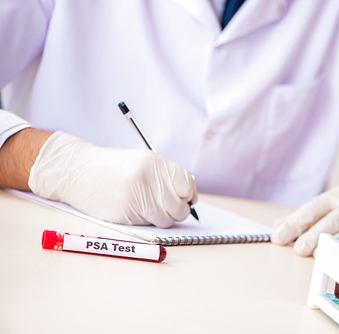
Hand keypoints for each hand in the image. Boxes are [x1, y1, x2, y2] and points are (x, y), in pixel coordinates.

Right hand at [28, 131, 196, 227]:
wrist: (76, 170)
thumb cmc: (112, 167)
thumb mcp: (142, 161)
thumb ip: (166, 176)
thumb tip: (191, 197)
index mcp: (155, 163)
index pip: (187, 184)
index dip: (188, 193)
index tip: (184, 197)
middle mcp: (148, 180)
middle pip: (180, 207)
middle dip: (177, 210)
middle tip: (165, 206)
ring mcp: (136, 198)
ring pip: (166, 220)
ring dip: (161, 218)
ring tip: (148, 207)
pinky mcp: (125, 214)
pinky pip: (148, 225)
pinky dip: (146, 221)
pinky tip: (133, 209)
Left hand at [271, 185, 338, 256]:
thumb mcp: (322, 206)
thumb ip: (301, 217)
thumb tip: (277, 225)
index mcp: (330, 199)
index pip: (309, 211)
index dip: (293, 224)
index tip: (278, 237)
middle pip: (329, 222)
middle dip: (313, 236)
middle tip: (299, 249)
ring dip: (333, 246)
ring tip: (318, 256)